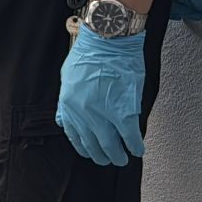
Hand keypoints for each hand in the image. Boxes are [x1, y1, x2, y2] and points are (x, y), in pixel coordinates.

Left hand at [56, 25, 146, 165]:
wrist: (107, 41)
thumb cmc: (88, 54)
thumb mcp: (66, 78)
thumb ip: (65, 101)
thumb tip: (63, 117)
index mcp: (68, 106)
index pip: (74, 136)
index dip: (84, 147)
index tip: (90, 152)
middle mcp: (83, 114)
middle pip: (93, 144)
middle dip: (101, 156)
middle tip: (108, 160)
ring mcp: (103, 114)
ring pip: (110, 145)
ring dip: (117, 155)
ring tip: (122, 159)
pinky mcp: (123, 111)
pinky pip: (130, 136)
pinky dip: (134, 146)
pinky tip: (138, 150)